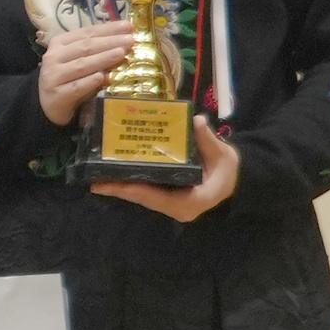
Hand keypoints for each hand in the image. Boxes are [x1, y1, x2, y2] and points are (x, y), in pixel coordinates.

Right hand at [35, 19, 144, 124]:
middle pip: (85, 47)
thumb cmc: (70, 78)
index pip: (86, 33)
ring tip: (121, 53)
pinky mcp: (57, 94)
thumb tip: (126, 36)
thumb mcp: (79, 59)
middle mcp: (53, 57)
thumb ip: (96, 49)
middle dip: (110, 42)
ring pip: (81, 65)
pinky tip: (102, 77)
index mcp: (60, 43)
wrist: (49, 103)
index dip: (108, 29)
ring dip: (103, 58)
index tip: (128, 26)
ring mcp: (53, 76)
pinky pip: (76, 87)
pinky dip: (89, 82)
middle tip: (130, 40)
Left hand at [89, 124, 239, 222]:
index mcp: (193, 201)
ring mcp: (172, 206)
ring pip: (142, 198)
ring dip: (121, 189)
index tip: (118, 184)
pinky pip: (146, 194)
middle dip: (120, 190)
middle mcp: (179, 209)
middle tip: (95, 183)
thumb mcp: (223, 154)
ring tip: (97, 181)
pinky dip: (130, 186)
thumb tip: (197, 120)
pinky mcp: (167, 200)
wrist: (233, 178)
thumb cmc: (227, 168)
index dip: (137, 190)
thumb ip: (209, 140)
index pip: (159, 198)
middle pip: (145, 200)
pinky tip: (112, 178)